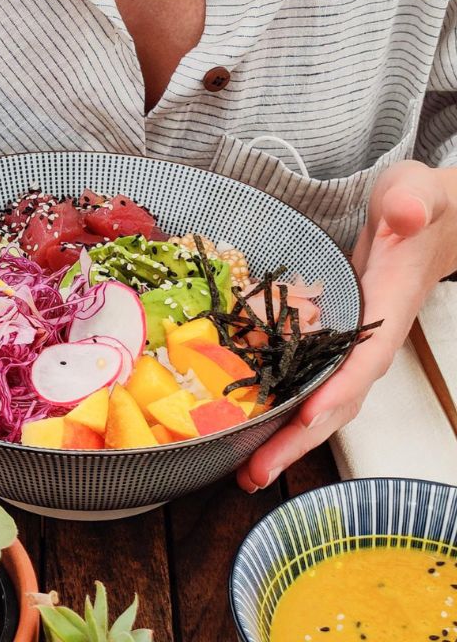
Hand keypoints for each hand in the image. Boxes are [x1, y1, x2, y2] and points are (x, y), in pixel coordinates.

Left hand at [238, 160, 456, 491]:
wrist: (423, 221)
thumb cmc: (417, 207)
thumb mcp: (414, 194)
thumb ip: (413, 203)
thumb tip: (404, 213)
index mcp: (388, 312)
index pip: (363, 362)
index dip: (337, 392)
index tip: (307, 418)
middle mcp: (368, 341)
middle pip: (336, 401)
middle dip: (298, 440)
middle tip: (256, 474)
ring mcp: (349, 346)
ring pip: (320, 401)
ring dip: (285, 437)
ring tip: (245, 470)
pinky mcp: (330, 341)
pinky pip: (306, 382)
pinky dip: (281, 408)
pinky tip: (249, 425)